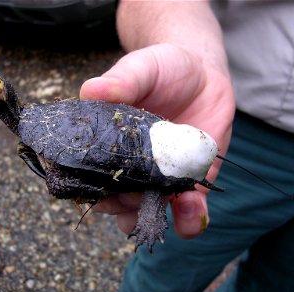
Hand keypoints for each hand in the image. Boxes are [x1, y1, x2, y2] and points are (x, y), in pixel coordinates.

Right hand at [80, 43, 234, 238]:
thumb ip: (121, 80)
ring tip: (159, 207)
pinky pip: (189, 211)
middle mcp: (133, 168)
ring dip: (150, 219)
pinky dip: (189, 219)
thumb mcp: (142, 68)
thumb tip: (90, 91)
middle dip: (121, 208)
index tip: (100, 191)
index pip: (93, 176)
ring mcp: (163, 178)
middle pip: (118, 202)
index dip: (93, 189)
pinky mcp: (192, 182)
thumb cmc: (164, 68)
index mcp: (110, 145)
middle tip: (130, 198)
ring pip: (149, 213)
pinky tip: (190, 209)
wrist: (203, 73)